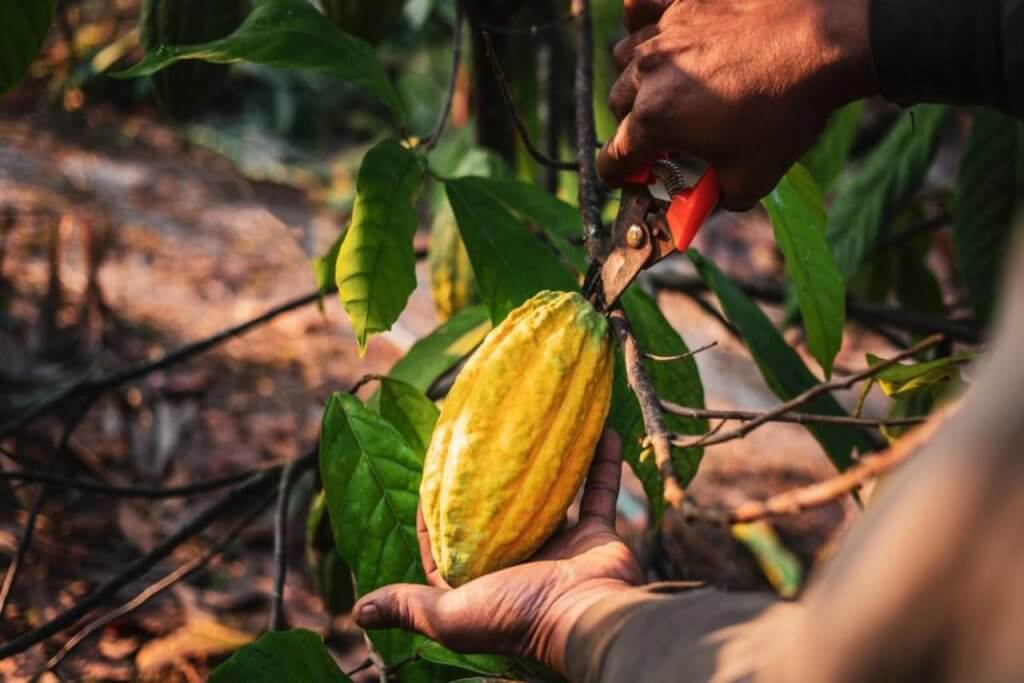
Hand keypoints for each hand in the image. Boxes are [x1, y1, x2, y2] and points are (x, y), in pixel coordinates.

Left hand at [352, 430, 642, 674]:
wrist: (589, 618)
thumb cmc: (519, 615)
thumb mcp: (453, 615)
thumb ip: (410, 607)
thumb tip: (357, 611)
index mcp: (484, 579)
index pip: (449, 541)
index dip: (434, 509)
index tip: (431, 470)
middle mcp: (520, 559)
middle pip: (499, 512)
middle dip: (490, 477)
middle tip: (483, 433)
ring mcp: (561, 544)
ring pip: (549, 493)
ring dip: (545, 460)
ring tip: (535, 422)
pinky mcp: (595, 534)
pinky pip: (597, 491)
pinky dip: (600, 461)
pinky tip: (598, 429)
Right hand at [598, 0, 876, 208]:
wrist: (827, 41)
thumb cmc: (788, 111)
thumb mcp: (752, 178)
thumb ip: (713, 199)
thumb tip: (701, 205)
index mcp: (656, 119)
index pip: (613, 157)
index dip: (620, 175)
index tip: (631, 177)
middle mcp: (648, 72)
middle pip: (617, 106)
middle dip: (634, 126)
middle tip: (666, 135)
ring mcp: (664, 30)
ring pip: (625, 58)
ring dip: (638, 77)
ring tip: (669, 84)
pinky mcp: (683, 0)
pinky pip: (640, 6)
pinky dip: (643, 19)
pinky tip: (663, 33)